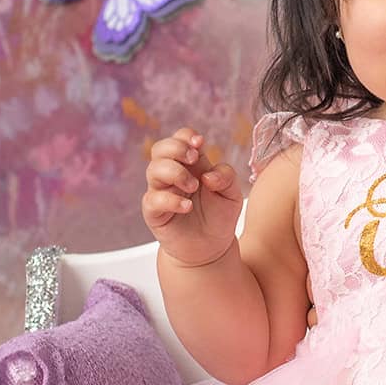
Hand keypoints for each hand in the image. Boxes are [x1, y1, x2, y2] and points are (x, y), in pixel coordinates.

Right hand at [143, 127, 241, 267]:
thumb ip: (226, 177)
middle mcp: (173, 175)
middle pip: (160, 148)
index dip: (186, 136)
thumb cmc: (219, 217)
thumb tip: (208, 175)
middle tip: (194, 159)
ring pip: (153, 170)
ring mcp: (161, 192)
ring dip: (175, 172)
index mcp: (191, 165)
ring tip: (194, 187)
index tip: (199, 143)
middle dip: (176, 148)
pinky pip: (153, 199)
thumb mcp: (232, 194)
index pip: (180, 139)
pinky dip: (170, 199)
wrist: (212, 248)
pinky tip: (187, 206)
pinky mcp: (155, 212)